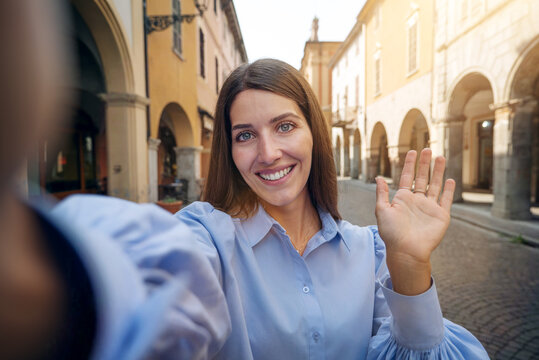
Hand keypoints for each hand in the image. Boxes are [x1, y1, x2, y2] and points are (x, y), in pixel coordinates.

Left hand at [375, 148, 454, 294]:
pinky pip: (446, 200)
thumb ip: (382, 194)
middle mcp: (416, 201)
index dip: (409, 165)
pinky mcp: (441, 216)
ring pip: (435, 186)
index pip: (407, 177)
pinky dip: (449, 190)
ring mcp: (429, 208)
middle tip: (427, 149)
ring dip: (437, 172)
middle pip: (422, 178)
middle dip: (424, 164)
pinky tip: (451, 179)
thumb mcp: (382, 210)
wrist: (407, 250)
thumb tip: (378, 177)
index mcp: (402, 199)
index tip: (412, 151)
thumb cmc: (391, 233)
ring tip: (440, 158)